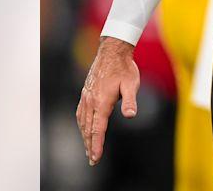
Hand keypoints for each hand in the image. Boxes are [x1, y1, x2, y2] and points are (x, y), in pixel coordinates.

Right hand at [76, 36, 139, 165]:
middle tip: (92, 160)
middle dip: (90, 145)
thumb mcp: (132, 84)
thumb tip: (130, 116)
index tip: (96, 157)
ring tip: (88, 149)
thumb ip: (130, 101)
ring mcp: (86, 97)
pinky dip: (81, 125)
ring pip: (82, 122)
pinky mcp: (85, 93)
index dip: (96, 144)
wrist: (112, 52)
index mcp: (101, 101)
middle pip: (88, 129)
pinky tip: (84, 129)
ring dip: (84, 137)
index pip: (97, 128)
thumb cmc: (124, 68)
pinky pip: (80, 113)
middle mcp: (91, 101)